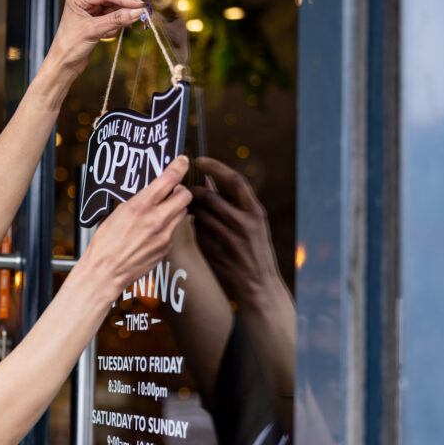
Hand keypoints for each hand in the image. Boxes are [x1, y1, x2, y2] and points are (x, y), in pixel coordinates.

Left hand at [47, 0, 145, 77]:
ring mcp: (92, 10)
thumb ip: (116, 20)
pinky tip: (107, 35)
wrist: (64, 65)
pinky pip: (114, 18)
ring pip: (116, 8)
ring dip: (118, 20)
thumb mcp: (94, 31)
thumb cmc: (70, 47)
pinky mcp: (97, 20)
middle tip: (136, 17)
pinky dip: (115, 26)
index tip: (140, 5)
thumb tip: (138, 12)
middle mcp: (85, 1)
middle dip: (122, 9)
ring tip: (107, 34)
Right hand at [85, 156, 191, 291]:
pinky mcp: (166, 249)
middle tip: (173, 191)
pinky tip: (152, 232)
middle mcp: (156, 219)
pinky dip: (166, 228)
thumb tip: (149, 192)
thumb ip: (137, 202)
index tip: (182, 161)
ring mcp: (163, 236)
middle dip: (181, 190)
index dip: (179, 166)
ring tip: (161, 211)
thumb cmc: (104, 244)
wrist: (105, 271)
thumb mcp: (116, 214)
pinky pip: (173, 232)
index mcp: (140, 206)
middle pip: (185, 196)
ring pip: (182, 213)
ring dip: (175, 208)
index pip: (169, 179)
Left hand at [189, 157, 284, 306]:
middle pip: (210, 196)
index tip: (199, 160)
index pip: (233, 180)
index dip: (215, 167)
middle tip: (186, 191)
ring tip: (189, 208)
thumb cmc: (254, 251)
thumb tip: (209, 180)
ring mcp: (227, 237)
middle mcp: (243, 222)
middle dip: (194, 192)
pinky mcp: (213, 249)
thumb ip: (232, 203)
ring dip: (191, 208)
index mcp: (255, 211)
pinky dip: (196, 226)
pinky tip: (199, 229)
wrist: (257, 285)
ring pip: (200, 213)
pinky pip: (198, 230)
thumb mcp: (252, 223)